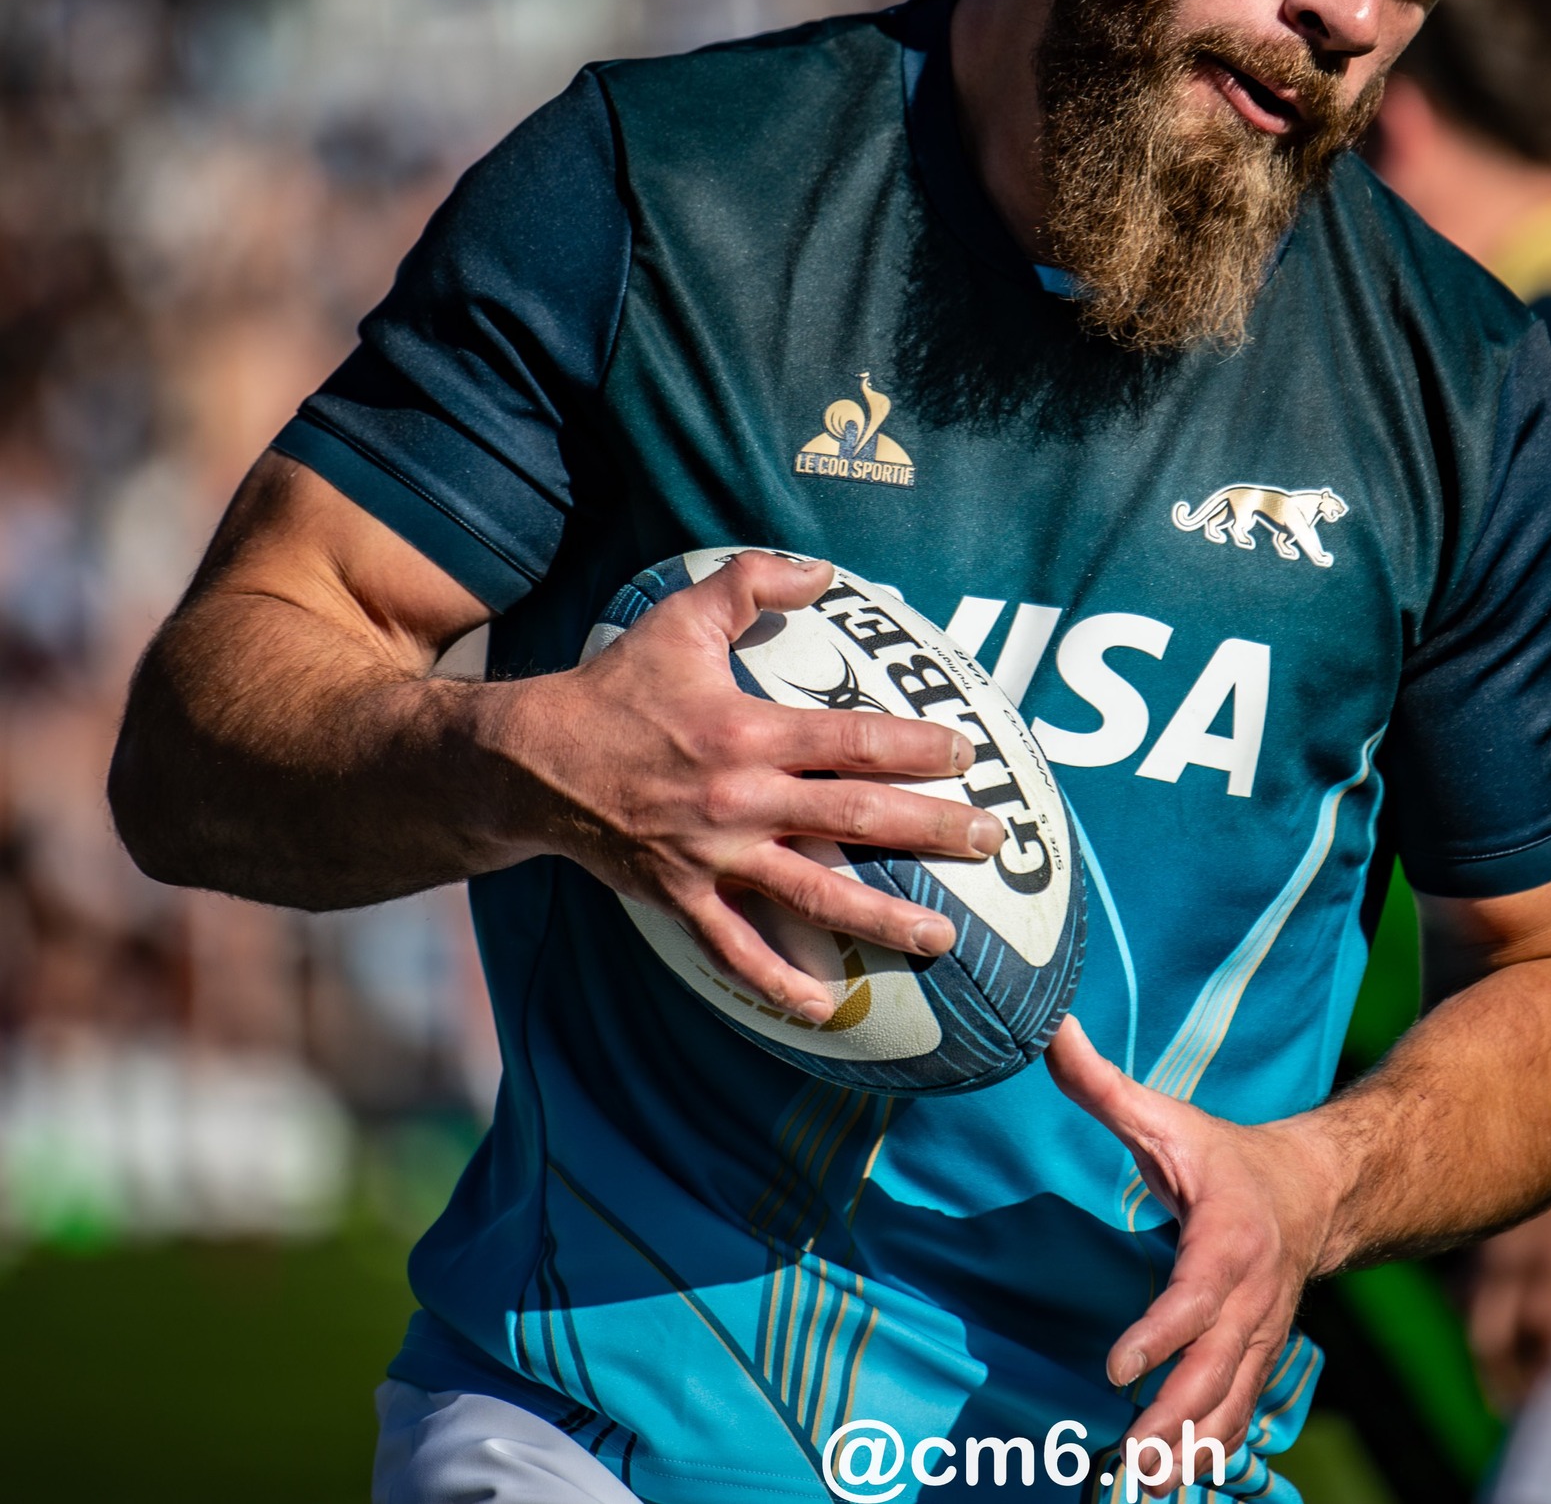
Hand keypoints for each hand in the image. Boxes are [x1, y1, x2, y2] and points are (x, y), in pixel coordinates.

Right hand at [500, 551, 996, 1020]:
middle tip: (991, 841)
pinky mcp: (682, 897)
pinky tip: (827, 1008)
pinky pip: (737, 950)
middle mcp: (741, 798)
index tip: (966, 756)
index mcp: (749, 731)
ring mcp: (714, 855)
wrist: (533, 760)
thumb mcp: (682, 618)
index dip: (918, 749)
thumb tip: (822, 569)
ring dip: (883, 918)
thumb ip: (754, 583)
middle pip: (856, 818)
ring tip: (941, 936)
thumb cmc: (617, 686)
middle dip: (932, 830)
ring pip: (814, 894)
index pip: (855, 741)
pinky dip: (781, 981)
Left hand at [1046, 1018, 1337, 1486]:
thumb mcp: (1166, 1117)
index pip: (1195, 1295)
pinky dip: (1215, 1448)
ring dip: (1192, 1445)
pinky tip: (1179, 1478)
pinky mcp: (1259, 1358)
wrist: (1313, 1190)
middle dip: (1175, 1415)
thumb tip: (1049, 1030)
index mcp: (1228, 1238)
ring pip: (1232, 1400)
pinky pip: (1241, 1411)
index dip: (1161, 1334)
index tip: (1119, 1368)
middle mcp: (1253, 1296)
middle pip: (1217, 1367)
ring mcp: (1262, 1334)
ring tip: (1145, 1481)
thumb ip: (1103, 1085)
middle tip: (1129, 1456)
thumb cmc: (1224, 1155)